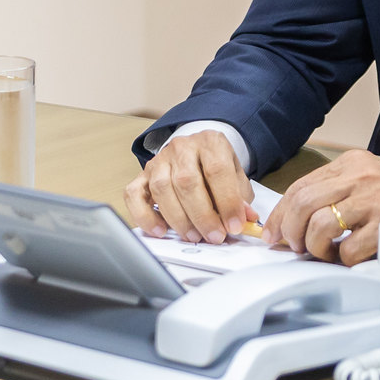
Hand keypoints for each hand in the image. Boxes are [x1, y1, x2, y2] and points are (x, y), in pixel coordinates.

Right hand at [122, 130, 257, 243]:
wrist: (197, 151)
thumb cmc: (216, 167)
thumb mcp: (236, 177)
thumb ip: (240, 197)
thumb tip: (245, 219)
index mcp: (210, 142)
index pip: (217, 170)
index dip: (227, 201)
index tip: (234, 225)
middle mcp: (182, 147)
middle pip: (187, 181)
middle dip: (203, 215)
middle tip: (214, 236)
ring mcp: (159, 160)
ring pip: (162, 188)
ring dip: (179, 219)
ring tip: (194, 236)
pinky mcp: (143, 174)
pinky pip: (134, 194)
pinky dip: (145, 216)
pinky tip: (160, 230)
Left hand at [265, 149, 379, 264]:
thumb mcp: (367, 184)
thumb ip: (334, 194)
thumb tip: (291, 223)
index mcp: (351, 163)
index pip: (300, 186)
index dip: (280, 215)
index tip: (273, 235)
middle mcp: (361, 176)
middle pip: (304, 203)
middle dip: (291, 232)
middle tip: (296, 248)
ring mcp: (376, 200)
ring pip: (321, 225)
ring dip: (316, 248)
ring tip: (326, 254)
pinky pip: (349, 248)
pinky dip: (343, 260)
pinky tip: (349, 259)